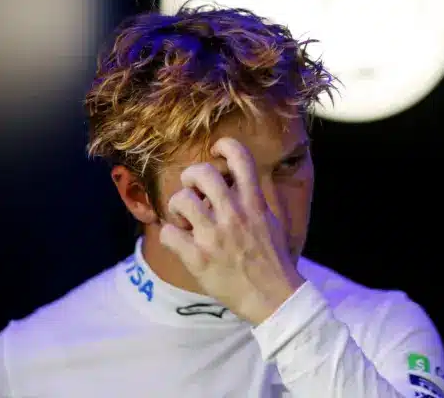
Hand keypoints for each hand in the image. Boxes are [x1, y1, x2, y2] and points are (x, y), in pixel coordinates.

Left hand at [159, 137, 304, 324]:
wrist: (274, 298)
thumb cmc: (272, 260)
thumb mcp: (271, 220)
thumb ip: (253, 198)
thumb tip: (233, 178)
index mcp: (254, 203)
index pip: (240, 158)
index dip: (225, 145)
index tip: (216, 149)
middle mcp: (234, 215)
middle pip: (202, 173)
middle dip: (190, 176)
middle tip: (190, 189)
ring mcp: (214, 236)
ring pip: (180, 200)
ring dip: (177, 206)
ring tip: (183, 218)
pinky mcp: (198, 258)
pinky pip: (168, 233)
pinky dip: (170, 235)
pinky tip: (179, 241)